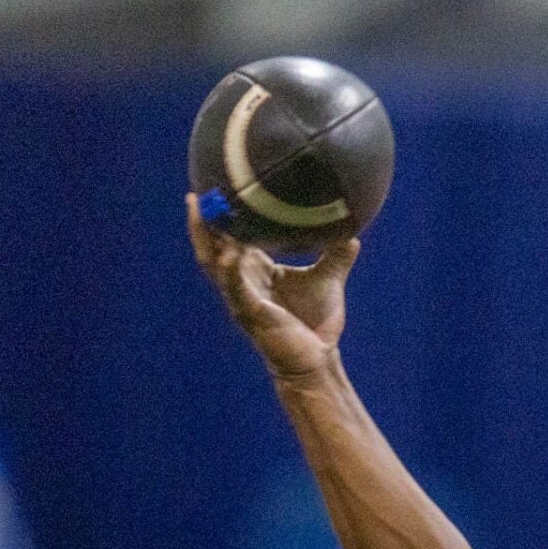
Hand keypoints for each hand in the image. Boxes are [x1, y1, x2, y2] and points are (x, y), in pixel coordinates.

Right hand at [187, 194, 356, 378]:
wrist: (318, 359)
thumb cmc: (316, 324)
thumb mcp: (328, 281)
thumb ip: (336, 256)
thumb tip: (352, 233)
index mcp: (256, 272)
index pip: (231, 240)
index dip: (221, 219)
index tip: (216, 189)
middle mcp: (242, 283)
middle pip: (212, 248)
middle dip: (202, 223)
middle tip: (195, 195)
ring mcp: (243, 299)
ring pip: (215, 265)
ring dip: (207, 239)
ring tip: (202, 213)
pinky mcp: (252, 315)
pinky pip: (236, 290)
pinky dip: (231, 271)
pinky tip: (229, 254)